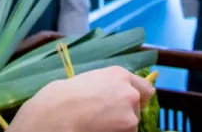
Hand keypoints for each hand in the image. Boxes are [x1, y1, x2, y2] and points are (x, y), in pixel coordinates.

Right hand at [10, 66, 154, 131]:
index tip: (127, 104)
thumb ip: (107, 86)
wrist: (57, 115)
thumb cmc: (63, 96)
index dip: (137, 97)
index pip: (145, 88)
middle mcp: (130, 92)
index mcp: (119, 75)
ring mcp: (131, 114)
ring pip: (131, 124)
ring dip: (120, 126)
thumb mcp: (88, 81)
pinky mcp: (128, 130)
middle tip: (106, 117)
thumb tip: (110, 95)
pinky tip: (98, 130)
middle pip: (138, 107)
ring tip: (98, 124)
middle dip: (125, 112)